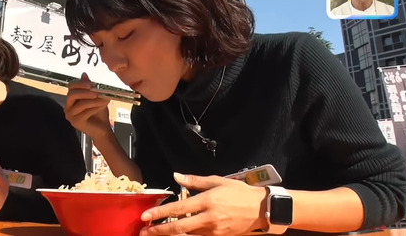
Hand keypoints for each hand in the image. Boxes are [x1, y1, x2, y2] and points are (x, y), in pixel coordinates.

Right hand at [65, 73, 112, 140]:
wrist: (102, 128)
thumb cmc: (99, 113)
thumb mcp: (96, 98)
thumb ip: (89, 88)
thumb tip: (84, 74)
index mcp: (71, 99)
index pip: (71, 87)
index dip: (80, 84)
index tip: (91, 84)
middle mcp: (68, 107)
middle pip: (71, 94)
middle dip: (84, 92)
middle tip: (96, 92)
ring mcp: (70, 115)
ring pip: (80, 104)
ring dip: (94, 101)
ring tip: (104, 100)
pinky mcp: (76, 122)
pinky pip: (85, 112)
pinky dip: (95, 108)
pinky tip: (102, 106)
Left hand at [139, 173, 266, 235]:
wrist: (262, 209)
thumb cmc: (240, 192)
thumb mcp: (217, 181)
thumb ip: (195, 181)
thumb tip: (176, 176)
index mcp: (207, 201)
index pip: (178, 209)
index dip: (160, 213)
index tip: (145, 216)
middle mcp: (209, 218)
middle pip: (179, 228)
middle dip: (159, 231)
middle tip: (144, 232)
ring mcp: (214, 231)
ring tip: (155, 234)